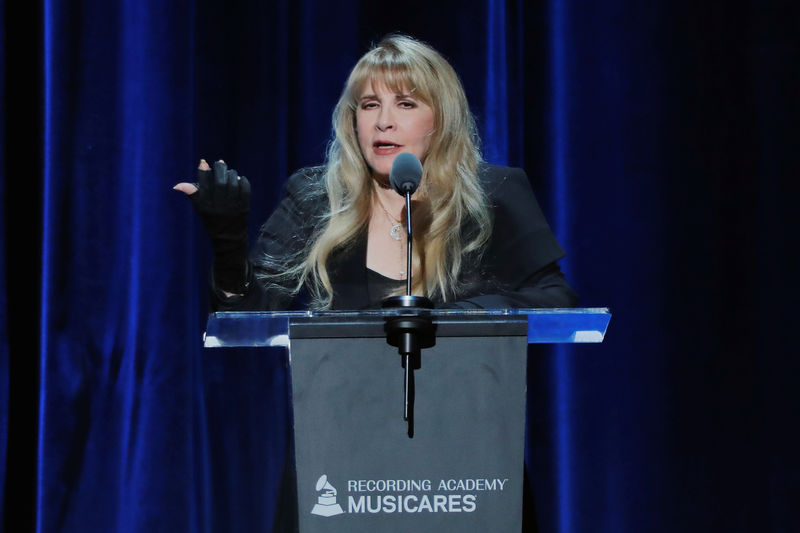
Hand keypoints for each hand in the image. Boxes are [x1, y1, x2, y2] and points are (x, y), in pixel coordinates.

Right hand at [175, 159, 251, 292]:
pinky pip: (245, 189)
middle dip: (220, 169)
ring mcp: (232, 207)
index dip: (203, 172)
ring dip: (232, 174)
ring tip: (230, 172)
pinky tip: (239, 179)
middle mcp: (219, 206)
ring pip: (233, 184)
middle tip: (220, 163)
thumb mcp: (200, 210)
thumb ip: (192, 195)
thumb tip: (177, 185)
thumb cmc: (212, 221)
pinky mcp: (244, 207)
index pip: (204, 185)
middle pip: (220, 182)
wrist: (229, 239)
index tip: (203, 162)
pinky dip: (243, 181)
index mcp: (206, 206)